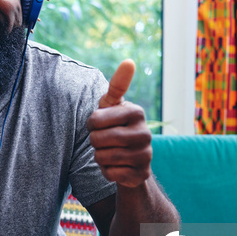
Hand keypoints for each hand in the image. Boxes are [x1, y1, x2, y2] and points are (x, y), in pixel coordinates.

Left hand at [86, 59, 151, 187]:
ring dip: (100, 156)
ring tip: (109, 152)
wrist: (131, 159)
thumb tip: (129, 61)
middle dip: (94, 141)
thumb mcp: (112, 106)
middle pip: (97, 139)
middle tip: (103, 140)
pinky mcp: (141, 174)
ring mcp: (145, 155)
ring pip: (102, 157)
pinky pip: (110, 173)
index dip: (91, 123)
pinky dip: (107, 171)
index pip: (95, 119)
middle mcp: (145, 133)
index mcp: (136, 112)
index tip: (97, 123)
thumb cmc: (115, 126)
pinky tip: (116, 166)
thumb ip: (117, 85)